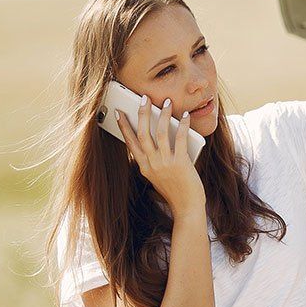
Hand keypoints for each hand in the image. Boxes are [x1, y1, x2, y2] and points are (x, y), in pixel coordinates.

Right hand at [116, 94, 205, 215]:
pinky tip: (185, 116)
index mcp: (144, 167)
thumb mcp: (158, 177)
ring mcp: (165, 163)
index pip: (130, 142)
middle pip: (143, 133)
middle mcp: (152, 164)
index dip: (124, 126)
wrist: (187, 208)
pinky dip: (182, 125)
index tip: (119, 112)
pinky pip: (179, 138)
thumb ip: (155, 160)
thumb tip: (159, 137)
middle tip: (143, 98)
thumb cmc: (175, 192)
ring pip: (159, 133)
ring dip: (162, 114)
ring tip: (166, 102)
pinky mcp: (180, 163)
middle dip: (142, 113)